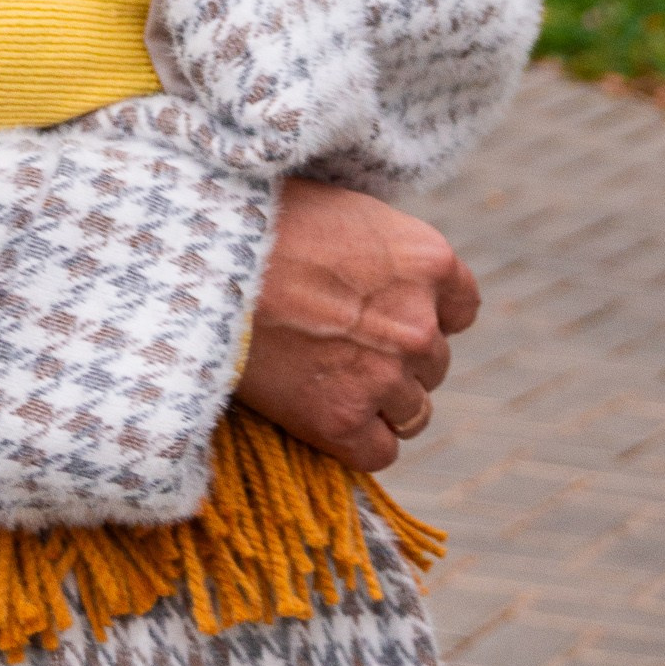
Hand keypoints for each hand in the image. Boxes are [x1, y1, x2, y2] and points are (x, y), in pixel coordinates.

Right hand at [235, 183, 478, 473]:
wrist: (202, 263)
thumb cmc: (261, 224)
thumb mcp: (346, 213)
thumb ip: (388, 253)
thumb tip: (392, 279)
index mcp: (429, 260)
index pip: (462, 309)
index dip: (426, 313)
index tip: (387, 313)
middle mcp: (420, 323)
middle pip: (433, 363)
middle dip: (396, 358)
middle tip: (339, 343)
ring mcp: (384, 376)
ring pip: (412, 412)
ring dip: (379, 402)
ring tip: (326, 378)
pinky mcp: (343, 421)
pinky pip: (379, 452)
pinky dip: (355, 440)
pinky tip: (321, 413)